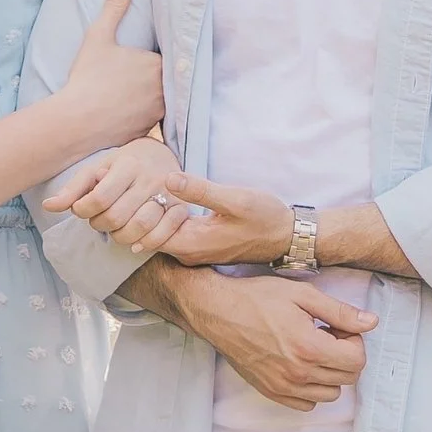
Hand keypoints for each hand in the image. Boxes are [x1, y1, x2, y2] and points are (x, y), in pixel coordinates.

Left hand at [46, 136, 198, 257]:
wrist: (162, 154)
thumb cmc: (123, 164)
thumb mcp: (98, 168)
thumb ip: (74, 189)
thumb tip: (48, 206)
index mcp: (127, 164)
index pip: (99, 198)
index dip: (84, 211)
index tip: (81, 210)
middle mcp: (149, 178)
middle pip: (116, 217)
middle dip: (100, 225)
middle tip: (98, 221)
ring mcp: (168, 194)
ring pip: (139, 228)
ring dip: (120, 237)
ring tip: (116, 230)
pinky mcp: (181, 208)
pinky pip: (163, 235)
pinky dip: (147, 244)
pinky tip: (135, 244)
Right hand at [57, 0, 163, 150]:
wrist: (77, 121)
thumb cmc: (88, 77)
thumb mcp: (99, 36)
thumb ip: (114, 7)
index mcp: (157, 64)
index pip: (169, 56)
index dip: (161, 55)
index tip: (149, 55)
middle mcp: (165, 89)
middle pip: (169, 78)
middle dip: (158, 75)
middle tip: (139, 73)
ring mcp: (159, 113)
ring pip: (163, 99)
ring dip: (154, 95)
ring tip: (135, 91)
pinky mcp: (150, 131)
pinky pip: (154, 119)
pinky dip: (145, 114)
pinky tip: (130, 110)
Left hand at [146, 170, 293, 266]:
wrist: (286, 236)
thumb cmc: (264, 218)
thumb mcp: (235, 200)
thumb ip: (201, 191)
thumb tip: (168, 178)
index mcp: (192, 244)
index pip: (149, 234)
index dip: (145, 211)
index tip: (151, 189)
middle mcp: (189, 253)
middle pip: (152, 235)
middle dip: (148, 211)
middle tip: (151, 184)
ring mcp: (195, 251)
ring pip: (163, 233)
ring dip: (160, 213)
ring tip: (161, 188)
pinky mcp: (202, 245)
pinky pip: (176, 233)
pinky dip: (171, 217)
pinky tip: (176, 198)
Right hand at [182, 272, 375, 410]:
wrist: (218, 311)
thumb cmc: (257, 298)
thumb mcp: (303, 295)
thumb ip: (340, 311)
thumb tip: (371, 322)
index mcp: (309, 347)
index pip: (357, 360)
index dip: (355, 340)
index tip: (338, 325)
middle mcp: (298, 373)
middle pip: (348, 378)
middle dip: (345, 354)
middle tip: (327, 333)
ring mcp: (284, 387)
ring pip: (330, 394)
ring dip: (331, 372)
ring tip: (314, 347)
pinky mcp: (272, 392)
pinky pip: (307, 404)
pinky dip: (312, 388)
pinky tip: (301, 363)